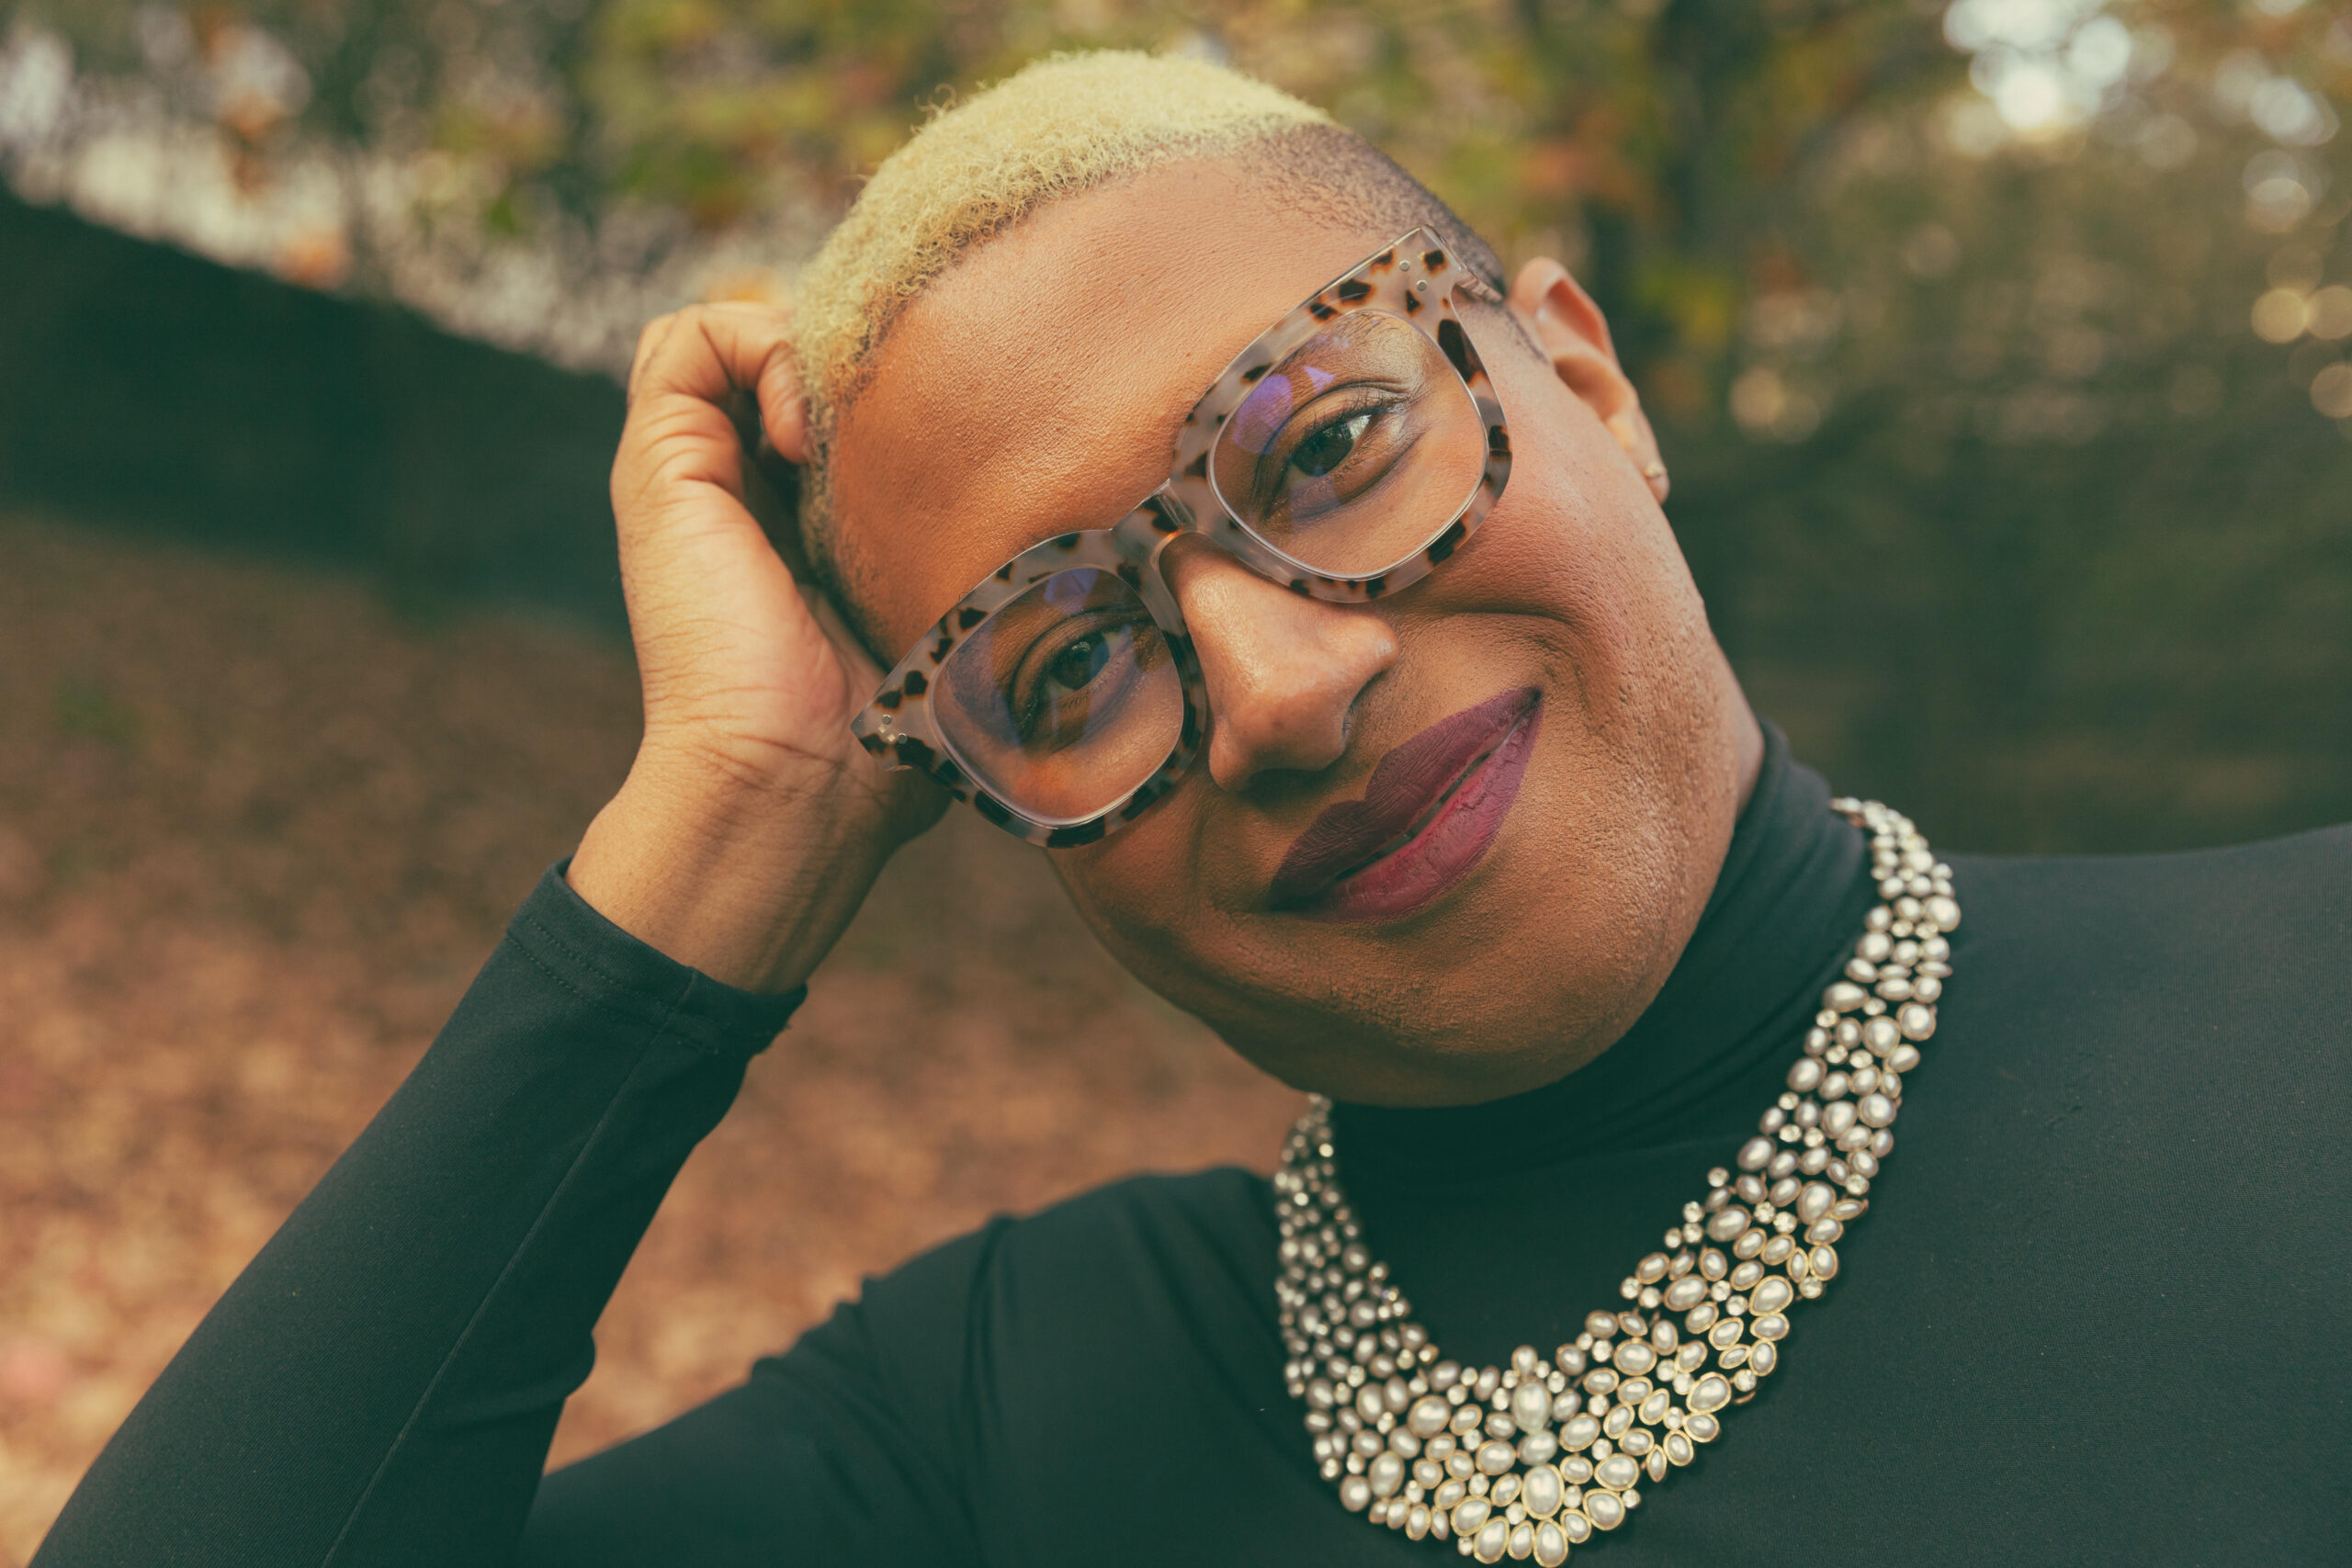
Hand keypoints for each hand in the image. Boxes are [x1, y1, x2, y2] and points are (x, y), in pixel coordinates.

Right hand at [568, 301, 942, 991]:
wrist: (797, 786)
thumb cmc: (893, 733)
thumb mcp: (955, 612)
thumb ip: (981, 552)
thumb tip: (1075, 503)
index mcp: (806, 521)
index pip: (837, 389)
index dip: (894, 373)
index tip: (954, 424)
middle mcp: (741, 486)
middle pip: (786, 347)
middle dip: (854, 351)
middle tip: (906, 414)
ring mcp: (692, 473)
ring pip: (731, 330)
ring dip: (797, 346)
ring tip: (843, 431)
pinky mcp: (658, 467)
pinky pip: (688, 337)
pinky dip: (757, 350)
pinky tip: (809, 439)